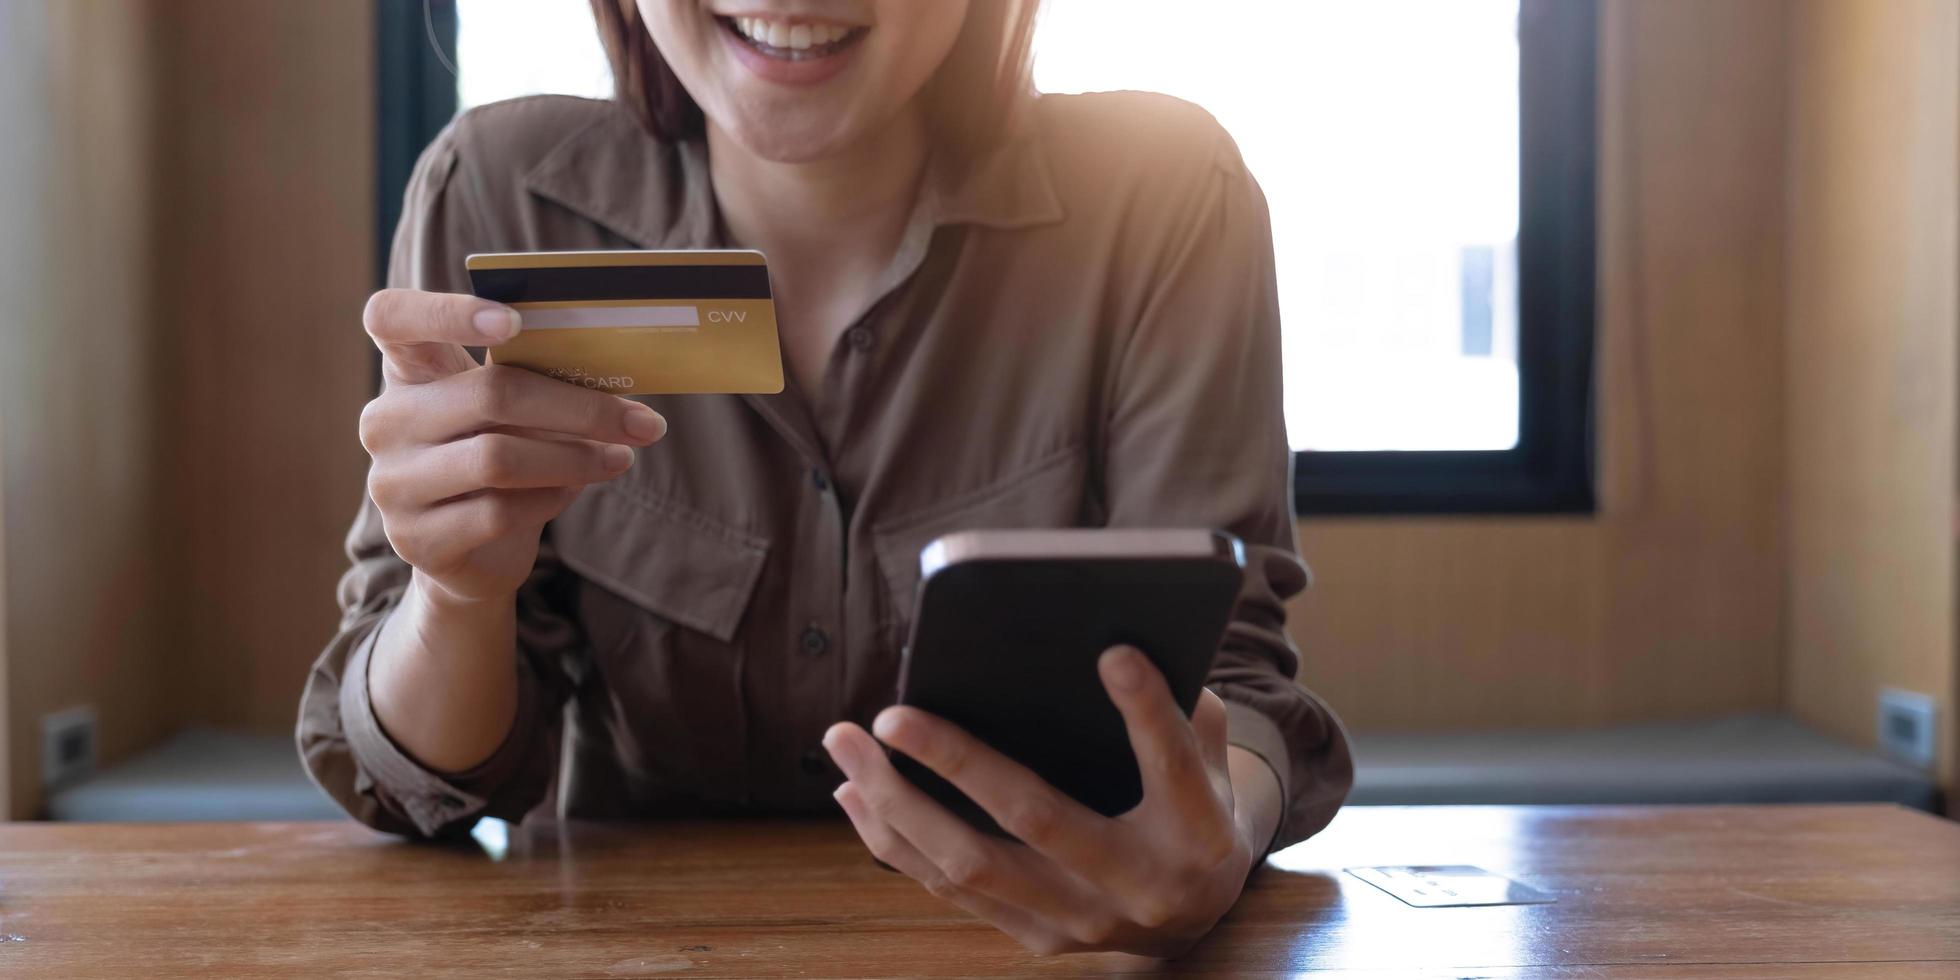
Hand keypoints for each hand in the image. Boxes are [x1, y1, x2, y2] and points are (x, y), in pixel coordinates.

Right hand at [357, 288, 666, 603]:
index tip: (514, 320)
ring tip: (620, 458)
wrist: (473, 554)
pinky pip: (499, 511)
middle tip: (642, 422)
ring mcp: (392, 483)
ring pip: (498, 458)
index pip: (392, 317)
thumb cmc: (499, 458)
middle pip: (488, 393)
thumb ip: (536, 384)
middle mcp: (386, 422)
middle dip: (579, 407)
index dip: (445, 312)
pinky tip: (573, 490)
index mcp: (407, 372)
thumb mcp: (511, 414)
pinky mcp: (417, 538)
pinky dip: (550, 498)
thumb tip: (615, 382)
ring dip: (575, 458)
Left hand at [823, 646, 1266, 957]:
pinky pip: (949, 890)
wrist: (1194, 918)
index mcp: (1199, 833)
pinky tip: (855, 791)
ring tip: (846, 744)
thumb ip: (1181, 710)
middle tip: (892, 714)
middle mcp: (1139, 887)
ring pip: (970, 865)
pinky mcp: (1037, 939)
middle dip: (956, 763)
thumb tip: (1119, 642)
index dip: (1146, 711)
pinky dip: (894, 840)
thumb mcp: (1209, 759)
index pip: (1170, 765)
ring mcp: (1081, 921)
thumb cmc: (1193, 810)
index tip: (1113, 652)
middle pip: (1036, 819)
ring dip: (895, 803)